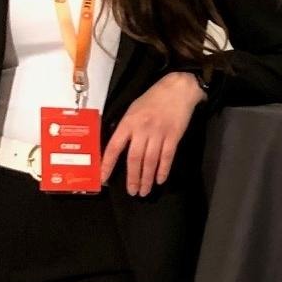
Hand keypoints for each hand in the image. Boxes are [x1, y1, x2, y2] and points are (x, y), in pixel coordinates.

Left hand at [101, 71, 205, 196]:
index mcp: (129, 122)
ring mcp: (159, 133)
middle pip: (135, 158)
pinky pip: (167, 156)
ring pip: (151, 161)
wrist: (177, 89)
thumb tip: (117, 147)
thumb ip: (126, 127)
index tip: (104, 178)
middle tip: (132, 192)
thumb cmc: (153, 98)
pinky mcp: (174, 136)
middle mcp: (142, 129)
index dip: (108, 164)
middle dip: (133, 178)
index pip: (115, 147)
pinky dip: (163, 170)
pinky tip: (160, 180)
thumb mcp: (133, 109)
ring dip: (147, 178)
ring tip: (144, 191)